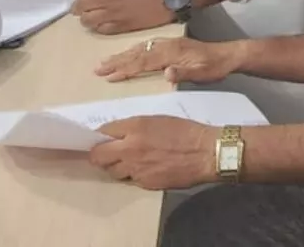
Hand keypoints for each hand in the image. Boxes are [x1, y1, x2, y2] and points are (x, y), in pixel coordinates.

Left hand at [72, 0, 173, 34]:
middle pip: (81, 6)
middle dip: (78, 8)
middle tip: (81, 9)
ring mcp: (114, 14)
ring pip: (87, 20)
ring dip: (86, 19)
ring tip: (91, 18)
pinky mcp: (120, 27)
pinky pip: (100, 30)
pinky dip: (98, 27)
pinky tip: (103, 24)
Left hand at [87, 116, 216, 190]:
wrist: (206, 153)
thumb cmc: (186, 132)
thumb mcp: (159, 121)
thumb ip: (136, 128)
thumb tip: (119, 136)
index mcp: (135, 127)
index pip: (103, 132)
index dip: (100, 137)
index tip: (102, 139)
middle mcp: (129, 148)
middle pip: (97, 156)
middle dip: (99, 155)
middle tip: (107, 154)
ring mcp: (135, 167)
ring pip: (111, 171)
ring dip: (116, 167)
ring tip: (130, 163)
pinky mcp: (143, 183)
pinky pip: (129, 180)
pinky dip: (133, 175)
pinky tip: (145, 170)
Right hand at [96, 35, 243, 83]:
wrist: (228, 54)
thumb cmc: (214, 67)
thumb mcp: (202, 73)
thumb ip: (183, 74)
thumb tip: (165, 74)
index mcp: (172, 52)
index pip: (144, 61)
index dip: (126, 69)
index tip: (109, 76)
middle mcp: (167, 45)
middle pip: (137, 53)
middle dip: (117, 61)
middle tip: (98, 68)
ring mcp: (168, 43)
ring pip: (140, 48)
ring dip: (122, 55)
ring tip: (105, 62)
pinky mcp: (171, 44)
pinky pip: (146, 45)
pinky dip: (133, 50)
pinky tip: (127, 53)